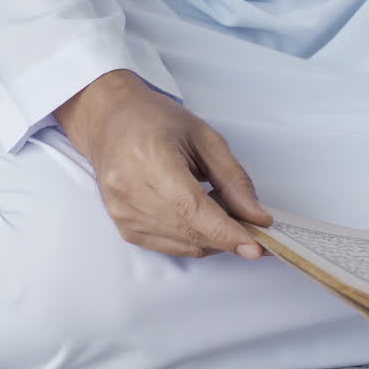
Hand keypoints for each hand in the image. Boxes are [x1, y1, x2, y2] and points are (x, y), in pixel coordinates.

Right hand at [55, 69, 271, 258]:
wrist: (111, 122)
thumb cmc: (157, 121)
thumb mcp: (206, 138)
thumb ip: (234, 180)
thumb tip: (258, 217)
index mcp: (150, 158)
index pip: (192, 208)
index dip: (226, 232)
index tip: (257, 246)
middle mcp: (130, 190)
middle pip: (190, 231)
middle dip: (229, 238)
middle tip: (258, 230)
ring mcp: (124, 213)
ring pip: (184, 244)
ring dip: (214, 238)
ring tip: (226, 213)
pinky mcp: (125, 228)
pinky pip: (171, 247)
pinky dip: (195, 239)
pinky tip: (203, 219)